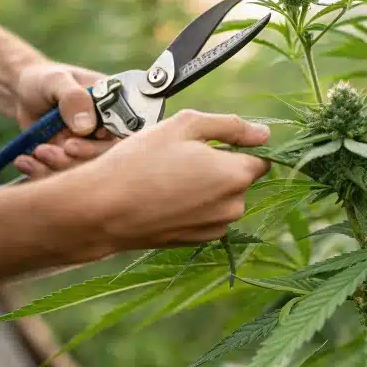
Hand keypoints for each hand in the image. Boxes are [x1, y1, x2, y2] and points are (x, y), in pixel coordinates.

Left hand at [12, 61, 117, 177]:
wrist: (23, 93)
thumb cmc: (45, 81)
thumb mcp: (57, 81)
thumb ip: (74, 98)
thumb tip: (87, 126)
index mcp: (116, 107)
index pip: (122, 134)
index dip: (101, 145)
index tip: (72, 144)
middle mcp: (109, 130)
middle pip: (106, 157)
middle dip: (78, 158)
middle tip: (51, 150)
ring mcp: (91, 147)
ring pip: (85, 170)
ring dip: (58, 166)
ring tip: (37, 151)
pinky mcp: (73, 161)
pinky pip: (65, 176)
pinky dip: (43, 172)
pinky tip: (25, 162)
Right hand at [33, 110, 271, 261]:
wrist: (102, 209)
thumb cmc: (141, 161)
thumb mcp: (185, 125)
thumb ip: (230, 126)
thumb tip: (264, 133)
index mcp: (236, 175)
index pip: (261, 157)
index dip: (238, 145)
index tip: (210, 142)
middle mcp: (234, 206)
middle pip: (239, 177)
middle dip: (219, 165)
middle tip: (179, 156)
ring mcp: (216, 228)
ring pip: (222, 197)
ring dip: (205, 186)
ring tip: (167, 176)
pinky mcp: (197, 241)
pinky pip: (206, 215)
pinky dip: (192, 205)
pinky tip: (164, 196)